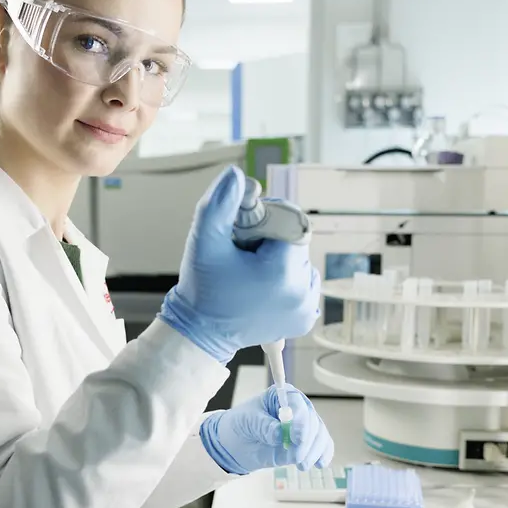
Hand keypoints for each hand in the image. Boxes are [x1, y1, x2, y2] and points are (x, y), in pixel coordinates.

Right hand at [157, 166, 319, 363]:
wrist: (201, 332)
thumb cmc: (202, 288)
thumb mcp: (205, 240)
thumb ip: (219, 203)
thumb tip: (237, 176)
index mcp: (283, 272)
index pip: (290, 222)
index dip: (267, 222)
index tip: (245, 238)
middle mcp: (302, 293)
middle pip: (296, 242)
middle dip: (273, 242)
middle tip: (245, 256)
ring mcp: (306, 309)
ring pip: (301, 261)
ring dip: (281, 260)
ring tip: (252, 274)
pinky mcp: (304, 319)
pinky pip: (303, 282)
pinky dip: (286, 279)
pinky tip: (263, 286)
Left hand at [200, 385, 334, 474]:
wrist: (237, 444)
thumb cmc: (242, 424)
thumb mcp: (248, 421)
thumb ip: (264, 426)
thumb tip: (279, 434)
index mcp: (282, 395)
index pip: (297, 403)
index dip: (301, 420)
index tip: (298, 437)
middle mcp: (297, 409)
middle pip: (312, 421)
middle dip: (308, 441)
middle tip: (298, 456)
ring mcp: (303, 427)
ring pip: (319, 435)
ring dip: (314, 451)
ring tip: (302, 464)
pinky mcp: (305, 443)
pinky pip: (321, 446)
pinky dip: (323, 454)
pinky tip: (320, 463)